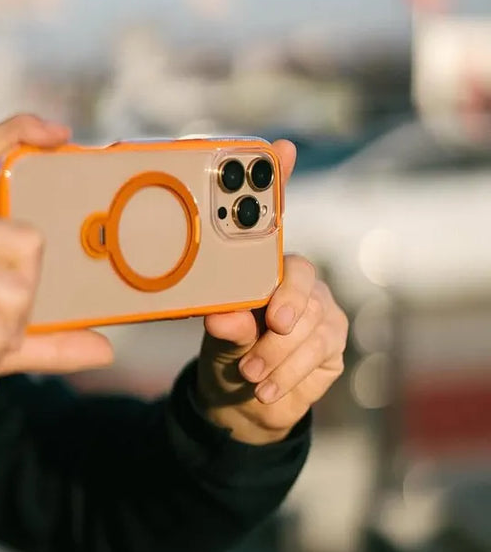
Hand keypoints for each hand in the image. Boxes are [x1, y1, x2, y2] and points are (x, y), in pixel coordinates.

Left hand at [196, 141, 347, 443]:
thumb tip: (223, 316)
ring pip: (310, 322)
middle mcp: (295, 280)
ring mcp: (319, 309)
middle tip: (274, 322)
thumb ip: (226, 327)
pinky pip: (318, 352)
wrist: (246, 403)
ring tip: (250, 375)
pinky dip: (290, 374)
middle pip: (301, 277)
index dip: (279, 179)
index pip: (272, 218)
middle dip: (286, 302)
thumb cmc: (227, 354)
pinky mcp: (333, 342)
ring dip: (278, 354)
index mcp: (262, 268)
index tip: (280, 148)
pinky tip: (267, 390)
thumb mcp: (217, 340)